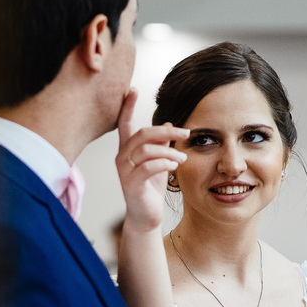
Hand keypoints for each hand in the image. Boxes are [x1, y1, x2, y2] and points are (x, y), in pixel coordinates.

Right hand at [115, 89, 188, 233]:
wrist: (147, 216)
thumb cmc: (151, 189)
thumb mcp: (160, 162)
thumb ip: (162, 144)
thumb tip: (169, 123)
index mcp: (127, 150)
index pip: (123, 124)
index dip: (126, 107)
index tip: (132, 89)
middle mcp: (121, 158)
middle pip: (141, 134)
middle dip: (166, 131)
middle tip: (185, 133)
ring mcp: (124, 172)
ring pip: (146, 150)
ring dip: (169, 151)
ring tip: (182, 158)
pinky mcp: (130, 185)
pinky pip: (148, 167)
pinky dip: (164, 163)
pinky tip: (174, 166)